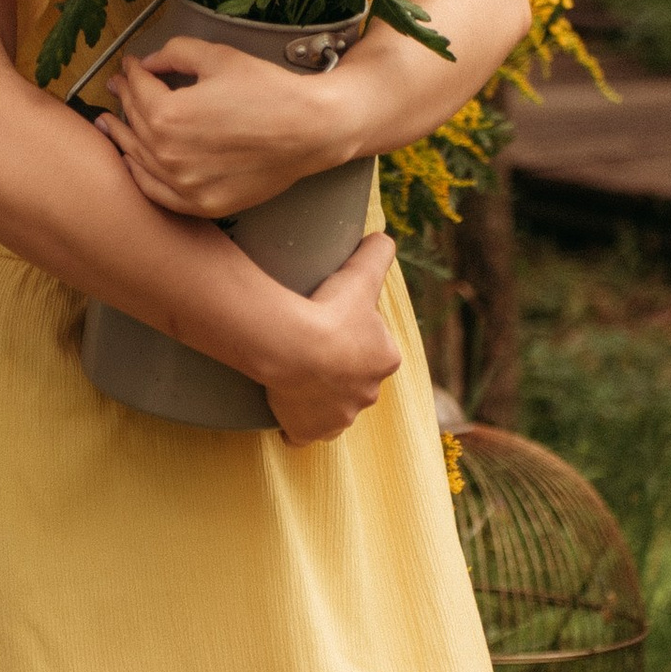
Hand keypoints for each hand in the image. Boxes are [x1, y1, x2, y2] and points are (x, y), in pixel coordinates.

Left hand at [98, 34, 361, 220]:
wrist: (310, 130)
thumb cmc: (268, 91)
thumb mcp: (219, 57)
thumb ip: (175, 54)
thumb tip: (148, 62)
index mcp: (168, 115)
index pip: (138, 90)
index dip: (132, 73)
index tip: (130, 65)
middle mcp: (168, 154)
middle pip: (136, 123)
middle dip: (125, 99)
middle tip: (119, 87)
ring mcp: (183, 185)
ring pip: (139, 158)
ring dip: (123, 137)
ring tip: (111, 124)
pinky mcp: (201, 204)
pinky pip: (157, 192)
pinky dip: (140, 175)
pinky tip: (133, 162)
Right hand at [260, 234, 402, 444]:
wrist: (294, 346)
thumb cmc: (331, 310)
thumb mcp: (361, 272)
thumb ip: (378, 252)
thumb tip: (383, 238)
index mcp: (385, 360)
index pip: (375, 349)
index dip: (355, 336)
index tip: (333, 324)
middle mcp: (367, 394)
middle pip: (354, 381)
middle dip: (338, 370)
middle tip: (311, 348)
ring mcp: (339, 418)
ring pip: (333, 409)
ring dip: (320, 398)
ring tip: (297, 377)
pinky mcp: (310, 432)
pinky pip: (304, 433)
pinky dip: (297, 425)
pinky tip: (285, 409)